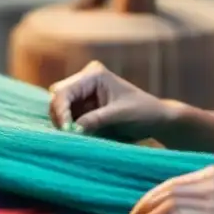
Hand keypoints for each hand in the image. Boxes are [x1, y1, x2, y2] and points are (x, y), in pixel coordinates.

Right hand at [48, 60, 171, 139]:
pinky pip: (68, 118)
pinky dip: (69, 128)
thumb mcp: (120, 115)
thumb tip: (72, 130)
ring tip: (73, 138)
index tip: (66, 130)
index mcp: (94, 74)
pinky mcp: (85, 109)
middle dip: (59, 116)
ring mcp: (83, 95)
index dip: (60, 110)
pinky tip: (76, 137)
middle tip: (67, 136)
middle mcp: (85, 81)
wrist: (156, 119)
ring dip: (63, 124)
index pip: (65, 91)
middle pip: (58, 98)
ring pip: (60, 109)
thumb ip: (95, 120)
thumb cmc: (143, 111)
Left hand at [127, 165, 213, 213]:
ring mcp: (210, 195)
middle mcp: (210, 179)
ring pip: (168, 200)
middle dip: (146, 201)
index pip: (176, 181)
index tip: (144, 206)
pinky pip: (175, 213)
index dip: (156, 193)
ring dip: (147, 211)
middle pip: (168, 187)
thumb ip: (213, 201)